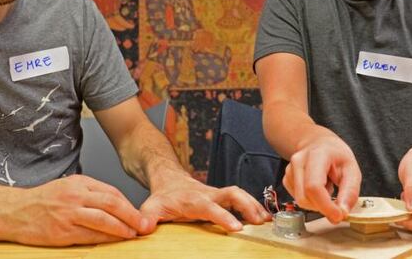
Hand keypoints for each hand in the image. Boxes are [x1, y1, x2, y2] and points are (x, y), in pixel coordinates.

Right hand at [3, 175, 149, 245]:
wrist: (13, 211)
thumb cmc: (42, 201)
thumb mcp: (67, 187)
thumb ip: (89, 193)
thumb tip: (115, 204)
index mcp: (78, 183)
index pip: (111, 192)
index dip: (128, 204)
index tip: (138, 214)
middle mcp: (75, 196)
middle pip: (112, 204)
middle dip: (132, 215)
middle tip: (144, 225)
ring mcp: (68, 213)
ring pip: (103, 220)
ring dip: (122, 228)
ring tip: (133, 234)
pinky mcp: (62, 231)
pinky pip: (89, 235)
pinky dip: (105, 238)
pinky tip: (113, 241)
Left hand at [139, 176, 269, 232]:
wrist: (170, 182)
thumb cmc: (163, 198)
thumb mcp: (151, 207)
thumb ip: (146, 218)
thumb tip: (143, 229)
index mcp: (194, 200)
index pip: (211, 207)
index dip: (223, 216)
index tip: (236, 228)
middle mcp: (210, 194)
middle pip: (233, 194)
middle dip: (248, 206)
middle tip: (261, 222)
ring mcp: (219, 194)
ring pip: (241, 194)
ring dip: (255, 206)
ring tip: (268, 222)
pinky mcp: (224, 197)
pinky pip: (242, 199)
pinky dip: (255, 207)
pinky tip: (266, 218)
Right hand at [283, 133, 360, 223]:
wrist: (318, 143)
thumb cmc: (335, 155)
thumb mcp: (352, 169)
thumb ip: (350, 192)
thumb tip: (342, 212)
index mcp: (317, 154)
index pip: (314, 186)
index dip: (325, 206)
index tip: (338, 215)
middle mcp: (299, 161)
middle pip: (305, 197)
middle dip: (322, 207)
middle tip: (337, 204)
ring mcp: (289, 169)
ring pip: (300, 200)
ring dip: (317, 203)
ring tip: (327, 188)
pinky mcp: (286, 178)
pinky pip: (297, 199)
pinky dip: (310, 200)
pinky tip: (318, 188)